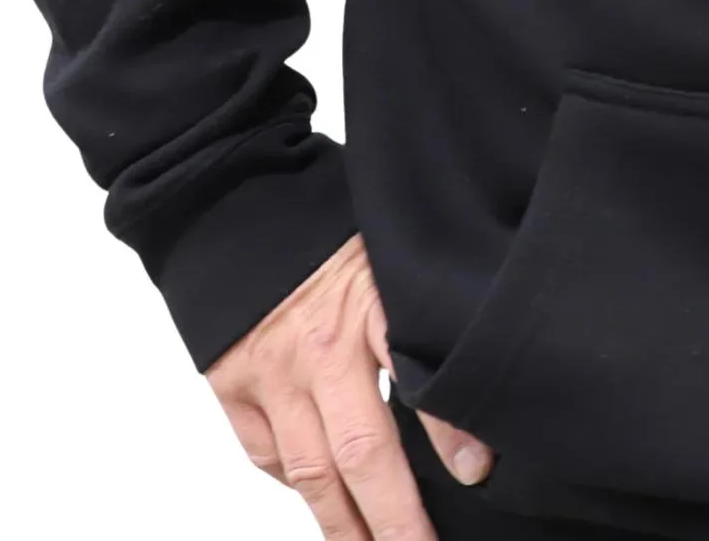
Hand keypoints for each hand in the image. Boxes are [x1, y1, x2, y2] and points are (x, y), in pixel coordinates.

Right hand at [205, 234, 496, 539]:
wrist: (231, 200)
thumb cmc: (325, 226)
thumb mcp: (390, 253)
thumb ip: (423, 310)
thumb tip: (469, 377)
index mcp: (369, 304)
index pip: (416, 379)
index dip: (449, 432)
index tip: (478, 473)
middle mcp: (318, 347)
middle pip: (359, 452)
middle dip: (394, 519)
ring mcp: (269, 372)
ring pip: (310, 472)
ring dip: (344, 525)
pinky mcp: (230, 385)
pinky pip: (266, 455)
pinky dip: (295, 484)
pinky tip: (323, 502)